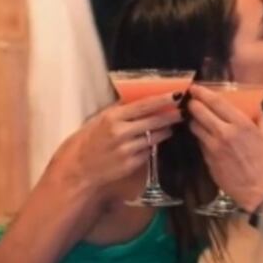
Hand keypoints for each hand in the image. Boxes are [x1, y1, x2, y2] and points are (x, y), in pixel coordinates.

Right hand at [47, 91, 182, 205]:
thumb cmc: (88, 140)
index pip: (143, 106)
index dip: (162, 100)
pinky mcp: (131, 164)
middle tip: (183, 110)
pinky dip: (153, 145)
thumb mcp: (99, 119)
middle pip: (153, 121)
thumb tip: (138, 98)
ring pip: (154, 137)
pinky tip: (155, 140)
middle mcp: (121, 133)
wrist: (79, 168)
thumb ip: (119, 110)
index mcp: (112, 117)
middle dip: (171, 115)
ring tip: (172, 124)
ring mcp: (127, 150)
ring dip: (165, 130)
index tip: (176, 95)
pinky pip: (148, 151)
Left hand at [187, 84, 262, 209]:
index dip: (202, 93)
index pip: (216, 102)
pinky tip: (202, 133)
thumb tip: (255, 104)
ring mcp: (213, 146)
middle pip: (199, 112)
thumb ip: (261, 118)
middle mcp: (224, 133)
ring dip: (193, 119)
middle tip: (191, 100)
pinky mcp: (207, 158)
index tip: (195, 87)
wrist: (259, 192)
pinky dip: (199, 135)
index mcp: (241, 124)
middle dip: (192, 103)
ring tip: (194, 116)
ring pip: (194, 126)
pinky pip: (198, 141)